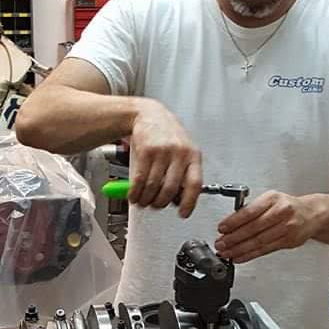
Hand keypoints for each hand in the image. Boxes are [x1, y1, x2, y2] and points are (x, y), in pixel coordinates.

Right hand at [128, 99, 201, 217]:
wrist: (150, 114)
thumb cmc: (168, 136)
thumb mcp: (183, 152)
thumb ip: (183, 174)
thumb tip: (180, 200)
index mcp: (193, 156)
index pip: (195, 184)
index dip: (189, 202)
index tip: (183, 214)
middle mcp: (180, 153)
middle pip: (170, 189)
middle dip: (160, 203)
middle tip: (154, 206)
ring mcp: (163, 151)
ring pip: (154, 186)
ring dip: (146, 200)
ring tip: (142, 202)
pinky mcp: (146, 151)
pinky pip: (140, 179)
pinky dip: (135, 192)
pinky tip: (133, 195)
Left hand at [214, 191, 319, 262]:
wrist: (311, 214)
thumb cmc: (287, 206)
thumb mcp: (269, 200)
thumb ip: (251, 209)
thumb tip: (229, 224)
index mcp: (273, 199)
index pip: (250, 211)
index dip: (234, 221)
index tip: (222, 228)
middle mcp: (281, 212)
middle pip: (254, 228)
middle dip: (234, 238)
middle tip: (221, 244)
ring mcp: (286, 227)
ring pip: (259, 241)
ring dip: (240, 249)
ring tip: (227, 253)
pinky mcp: (288, 241)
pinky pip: (265, 250)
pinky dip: (250, 255)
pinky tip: (239, 257)